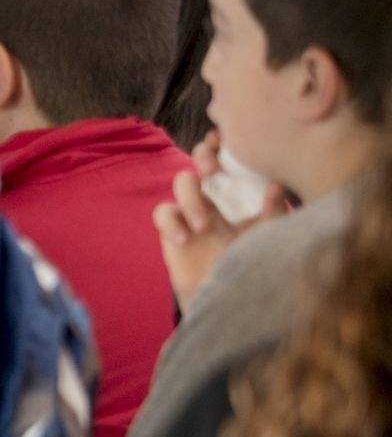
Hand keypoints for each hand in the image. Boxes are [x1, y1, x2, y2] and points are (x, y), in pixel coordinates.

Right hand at [154, 133, 291, 307]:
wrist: (231, 296)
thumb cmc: (253, 263)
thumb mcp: (269, 237)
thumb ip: (273, 213)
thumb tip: (274, 186)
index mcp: (239, 191)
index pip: (228, 157)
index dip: (222, 143)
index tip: (225, 140)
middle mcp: (215, 195)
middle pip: (199, 159)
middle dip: (203, 157)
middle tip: (213, 171)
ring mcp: (191, 210)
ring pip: (181, 182)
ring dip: (191, 198)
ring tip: (204, 227)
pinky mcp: (172, 229)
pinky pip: (163, 212)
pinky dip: (171, 223)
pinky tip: (185, 240)